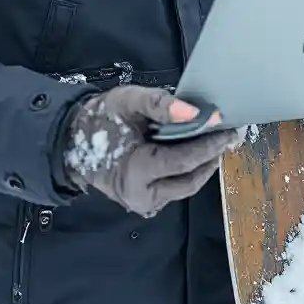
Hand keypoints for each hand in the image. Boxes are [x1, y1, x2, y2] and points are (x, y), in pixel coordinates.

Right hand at [60, 85, 234, 217]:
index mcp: (135, 171)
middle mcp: (142, 195)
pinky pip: (176, 186)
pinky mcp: (147, 202)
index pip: (184, 160)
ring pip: (186, 185)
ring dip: (203, 163)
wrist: (74, 140)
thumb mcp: (127, 100)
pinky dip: (189, 168)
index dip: (208, 144)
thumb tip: (195, 112)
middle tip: (230, 134)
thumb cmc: (100, 118)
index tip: (228, 127)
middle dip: (212, 156)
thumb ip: (160, 103)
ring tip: (218, 139)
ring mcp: (145, 203)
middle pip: (190, 179)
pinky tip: (198, 149)